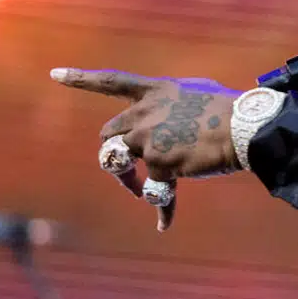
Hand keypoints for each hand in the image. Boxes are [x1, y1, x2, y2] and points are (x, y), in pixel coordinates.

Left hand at [50, 68, 239, 229]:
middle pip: (109, 134)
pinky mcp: (159, 163)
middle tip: (128, 172)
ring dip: (127, 181)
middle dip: (116, 154)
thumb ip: (174, 103)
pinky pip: (153, 191)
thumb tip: (172, 116)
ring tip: (140, 192)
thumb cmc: (230, 108)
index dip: (80, 78)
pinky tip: (163, 224)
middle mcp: (144, 112)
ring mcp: (148, 138)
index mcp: (155, 90)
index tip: (54, 74)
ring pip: (120, 162)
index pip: (110, 81)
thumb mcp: (197, 93)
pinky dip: (162, 209)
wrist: (243, 127)